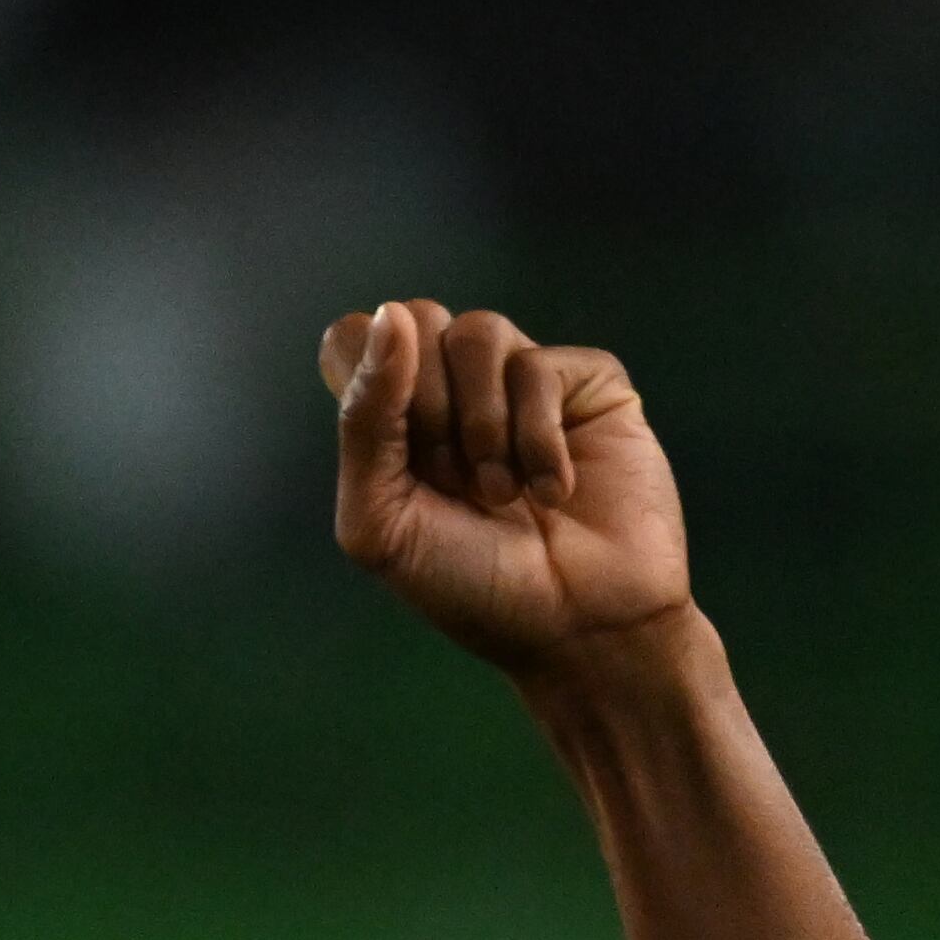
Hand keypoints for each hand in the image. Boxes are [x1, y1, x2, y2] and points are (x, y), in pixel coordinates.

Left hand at [320, 299, 692, 679]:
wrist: (574, 626)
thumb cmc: (468, 585)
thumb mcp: (379, 521)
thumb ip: (364, 422)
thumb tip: (389, 314)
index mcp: (391, 419)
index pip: (353, 338)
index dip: (364, 369)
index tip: (392, 438)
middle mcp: (454, 389)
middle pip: (414, 319)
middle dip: (424, 411)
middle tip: (452, 483)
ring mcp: (521, 380)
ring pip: (476, 332)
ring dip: (480, 429)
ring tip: (501, 495)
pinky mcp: (586, 382)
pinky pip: (539, 366)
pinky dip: (536, 442)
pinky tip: (551, 493)